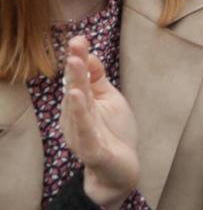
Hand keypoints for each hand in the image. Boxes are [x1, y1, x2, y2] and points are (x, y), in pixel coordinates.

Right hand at [60, 38, 139, 208]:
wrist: (120, 170)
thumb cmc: (114, 133)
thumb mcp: (110, 100)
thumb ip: (98, 80)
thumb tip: (89, 56)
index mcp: (81, 104)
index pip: (78, 78)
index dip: (78, 59)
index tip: (79, 39)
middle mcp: (76, 117)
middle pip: (75, 89)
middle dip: (75, 68)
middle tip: (74, 46)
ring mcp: (81, 133)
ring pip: (77, 107)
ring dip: (76, 85)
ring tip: (75, 64)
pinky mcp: (90, 148)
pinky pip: (84, 129)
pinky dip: (80, 112)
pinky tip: (78, 96)